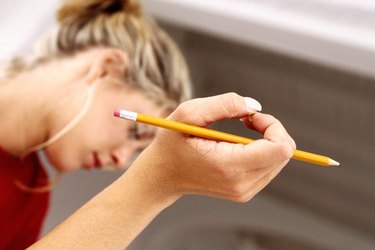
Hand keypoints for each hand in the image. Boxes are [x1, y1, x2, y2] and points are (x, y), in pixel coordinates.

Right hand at [137, 93, 295, 201]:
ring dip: (266, 140)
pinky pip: (269, 167)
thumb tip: (255, 107)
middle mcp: (241, 185)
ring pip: (279, 161)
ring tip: (238, 133)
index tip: (250, 117)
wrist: (162, 176)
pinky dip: (261, 151)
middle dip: (270, 130)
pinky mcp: (245, 192)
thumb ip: (223, 104)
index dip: (273, 126)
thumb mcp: (188, 114)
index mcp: (229, 166)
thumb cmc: (172, 143)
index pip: (280, 149)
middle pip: (284, 154)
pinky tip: (238, 146)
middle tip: (245, 120)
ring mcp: (244, 192)